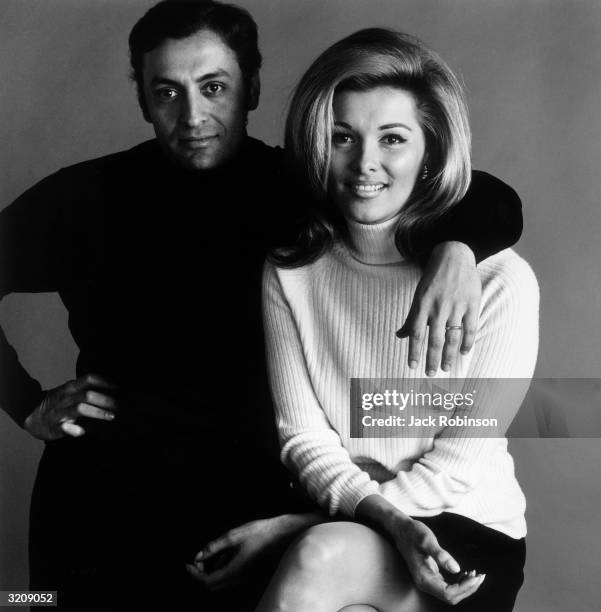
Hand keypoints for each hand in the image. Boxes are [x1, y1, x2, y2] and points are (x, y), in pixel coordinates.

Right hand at [23, 374, 117, 439]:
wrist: (31, 416)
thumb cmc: (58, 404)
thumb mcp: (69, 392)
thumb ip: (85, 390)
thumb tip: (113, 392)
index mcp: (70, 388)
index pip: (88, 379)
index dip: (103, 382)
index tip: (117, 387)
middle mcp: (65, 398)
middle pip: (87, 395)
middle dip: (105, 400)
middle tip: (120, 406)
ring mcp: (60, 412)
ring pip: (80, 409)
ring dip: (97, 412)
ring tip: (111, 416)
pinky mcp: (55, 426)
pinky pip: (65, 427)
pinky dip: (75, 430)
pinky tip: (83, 432)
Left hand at [186, 514, 322, 591]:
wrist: (286, 533)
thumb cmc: (262, 531)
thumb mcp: (235, 535)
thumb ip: (214, 546)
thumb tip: (198, 555)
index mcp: (235, 571)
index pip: (207, 581)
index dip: (194, 574)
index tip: (188, 563)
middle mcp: (241, 579)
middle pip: (214, 585)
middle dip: (202, 573)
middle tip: (198, 559)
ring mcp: (247, 578)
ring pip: (223, 582)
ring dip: (214, 570)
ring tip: (216, 552)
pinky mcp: (251, 574)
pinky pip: (232, 577)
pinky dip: (224, 568)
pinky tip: (228, 553)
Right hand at [355, 495, 483, 605]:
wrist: (400, 528)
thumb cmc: (413, 532)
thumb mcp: (427, 540)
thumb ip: (441, 555)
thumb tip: (457, 569)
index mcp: (424, 578)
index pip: (448, 593)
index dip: (464, 588)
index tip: (476, 576)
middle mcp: (425, 583)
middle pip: (451, 597)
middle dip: (468, 589)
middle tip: (480, 576)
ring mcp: (427, 580)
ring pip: (450, 593)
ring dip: (465, 586)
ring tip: (476, 574)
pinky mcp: (430, 576)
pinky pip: (447, 586)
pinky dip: (459, 582)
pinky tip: (466, 572)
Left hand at [397, 241, 480, 375]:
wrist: (454, 254)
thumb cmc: (433, 278)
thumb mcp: (418, 296)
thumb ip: (411, 318)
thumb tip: (399, 336)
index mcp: (423, 305)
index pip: (416, 333)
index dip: (414, 352)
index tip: (412, 367)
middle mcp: (439, 307)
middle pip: (435, 339)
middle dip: (432, 359)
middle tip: (431, 374)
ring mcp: (456, 306)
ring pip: (453, 337)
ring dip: (450, 355)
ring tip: (447, 368)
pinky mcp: (472, 303)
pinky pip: (470, 327)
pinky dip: (468, 342)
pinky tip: (465, 352)